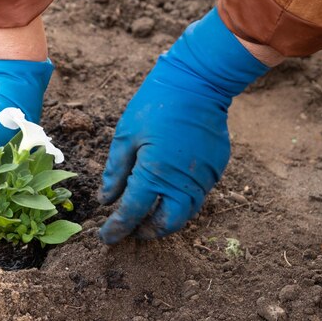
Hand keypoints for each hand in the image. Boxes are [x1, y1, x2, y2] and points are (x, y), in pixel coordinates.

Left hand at [99, 8, 268, 243]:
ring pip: (186, 213)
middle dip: (148, 231)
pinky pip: (198, 195)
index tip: (105, 237)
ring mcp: (204, 178)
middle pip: (166, 224)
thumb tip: (106, 200)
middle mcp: (182, 183)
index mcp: (154, 174)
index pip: (131, 213)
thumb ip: (115, 173)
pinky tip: (167, 190)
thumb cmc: (155, 105)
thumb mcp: (125, 137)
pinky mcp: (216, 169)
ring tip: (148, 213)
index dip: (116, 228)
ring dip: (166, 219)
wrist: (198, 83)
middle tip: (132, 228)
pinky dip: (180, 201)